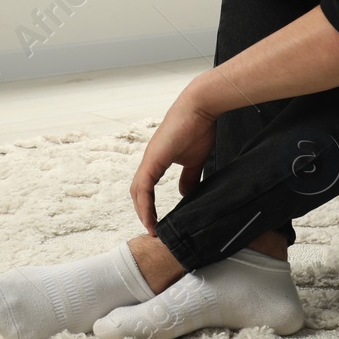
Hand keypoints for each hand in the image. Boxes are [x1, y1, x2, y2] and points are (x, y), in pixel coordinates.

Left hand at [129, 89, 218, 235]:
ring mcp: (150, 158)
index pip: (146, 188)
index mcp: (157, 161)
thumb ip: (189, 177)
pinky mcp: (154, 157)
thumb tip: (185, 193)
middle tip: (152, 230)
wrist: (201, 108)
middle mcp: (149, 160)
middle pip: (138, 192)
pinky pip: (144, 185)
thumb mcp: (194, 160)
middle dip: (143, 212)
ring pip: (137, 191)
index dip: (148, 206)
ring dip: (142, 211)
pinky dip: (145, 203)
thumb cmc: (199, 128)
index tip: (156, 224)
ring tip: (151, 228)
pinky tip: (151, 216)